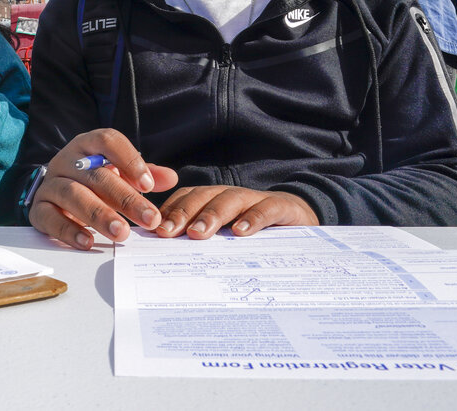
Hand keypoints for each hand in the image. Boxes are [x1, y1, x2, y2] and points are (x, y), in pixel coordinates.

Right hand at [28, 128, 177, 249]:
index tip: (149, 185)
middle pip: (95, 174)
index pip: (107, 141)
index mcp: (88, 145)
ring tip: (122, 233)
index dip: (129, 160)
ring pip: (72, 194)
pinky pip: (50, 217)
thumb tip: (170, 178)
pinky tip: (89, 242)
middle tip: (149, 219)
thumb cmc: (93, 180)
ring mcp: (50, 183)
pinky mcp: (38, 208)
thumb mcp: (119, 172)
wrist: (54, 192)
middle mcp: (67, 160)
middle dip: (125, 198)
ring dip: (99, 214)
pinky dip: (69, 230)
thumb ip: (143, 175)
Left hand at [155, 185, 318, 238]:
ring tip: (198, 233)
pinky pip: (265, 209)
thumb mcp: (227, 238)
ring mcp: (256, 199)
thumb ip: (203, 241)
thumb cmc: (257, 235)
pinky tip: (240, 232)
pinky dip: (252, 218)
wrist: (302, 221)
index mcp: (213, 201)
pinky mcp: (282, 207)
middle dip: (183, 214)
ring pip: (229, 200)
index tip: (153, 232)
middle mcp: (230, 196)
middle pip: (202, 197)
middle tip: (168, 232)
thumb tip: (167, 259)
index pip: (185, 199)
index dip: (169, 212)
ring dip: (211, 215)